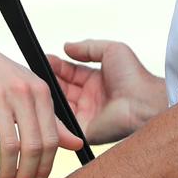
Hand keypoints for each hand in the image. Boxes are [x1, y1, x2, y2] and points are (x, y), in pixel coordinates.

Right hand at [0, 43, 83, 177]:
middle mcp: (23, 94)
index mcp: (41, 92)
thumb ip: (52, 119)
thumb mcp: (30, 91)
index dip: (47, 165)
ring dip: (7, 172)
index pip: (51, 138)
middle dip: (28, 174)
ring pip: (10, 146)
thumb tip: (76, 144)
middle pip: (33, 146)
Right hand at [46, 39, 166, 144]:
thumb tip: (67, 46)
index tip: (43, 59)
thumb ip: (88, 48)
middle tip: (34, 71)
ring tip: (35, 84)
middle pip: (62, 88)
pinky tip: (41, 103)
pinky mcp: (83, 130)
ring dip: (47, 95)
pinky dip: (51, 115)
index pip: (70, 72)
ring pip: (59, 105)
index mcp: (98, 81)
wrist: (143, 102)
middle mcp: (91, 99)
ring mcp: (86, 115)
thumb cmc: (134, 77)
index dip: (56, 66)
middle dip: (48, 79)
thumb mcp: (111, 50)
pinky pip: (62, 124)